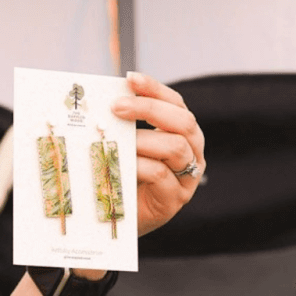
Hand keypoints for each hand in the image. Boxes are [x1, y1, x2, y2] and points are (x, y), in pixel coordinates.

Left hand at [110, 72, 203, 235]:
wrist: (119, 216)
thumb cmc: (123, 174)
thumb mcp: (126, 144)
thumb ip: (124, 123)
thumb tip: (103, 97)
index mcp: (183, 133)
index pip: (176, 103)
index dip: (154, 88)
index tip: (130, 78)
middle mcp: (192, 152)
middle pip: (182, 121)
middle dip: (149, 108)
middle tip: (117, 107)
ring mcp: (187, 177)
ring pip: (176, 146)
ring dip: (144, 139)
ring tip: (120, 139)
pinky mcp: (175, 199)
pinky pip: (162, 174)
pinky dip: (140, 164)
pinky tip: (122, 162)